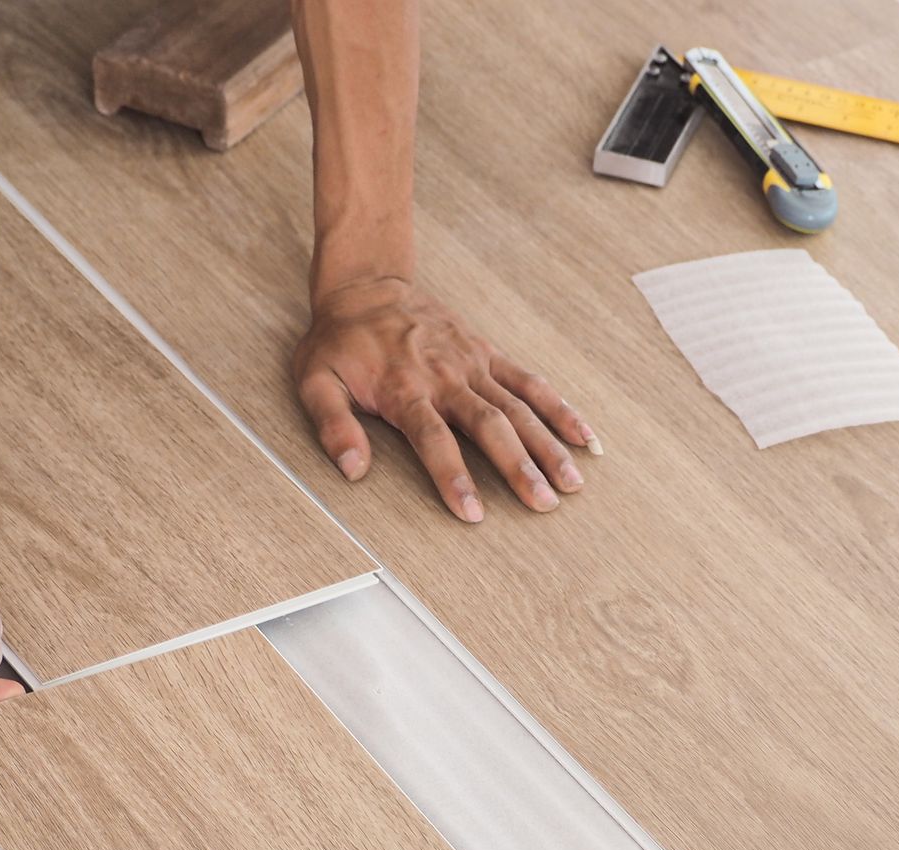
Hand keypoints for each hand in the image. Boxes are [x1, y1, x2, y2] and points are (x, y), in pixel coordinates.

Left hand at [292, 276, 597, 521]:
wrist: (367, 287)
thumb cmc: (339, 342)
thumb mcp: (315, 380)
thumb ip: (333, 425)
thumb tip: (353, 470)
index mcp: (405, 389)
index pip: (434, 439)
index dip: (454, 476)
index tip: (473, 513)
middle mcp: (446, 376)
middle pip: (489, 425)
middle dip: (518, 466)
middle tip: (542, 503)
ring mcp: (473, 364)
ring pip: (517, 407)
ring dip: (547, 445)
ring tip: (571, 483)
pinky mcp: (488, 354)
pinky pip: (529, 382)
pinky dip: (558, 408)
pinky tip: (583, 437)